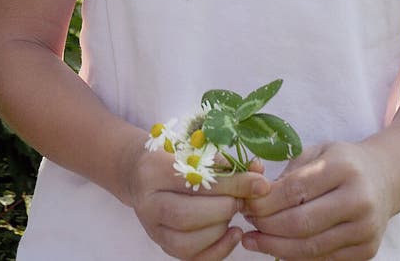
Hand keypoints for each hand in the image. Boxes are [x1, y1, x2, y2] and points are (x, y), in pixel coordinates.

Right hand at [128, 143, 270, 259]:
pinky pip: (192, 258)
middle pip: (188, 215)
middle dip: (224, 208)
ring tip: (233, 212)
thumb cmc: (172, 157)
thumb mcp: (193, 149)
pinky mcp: (162, 245)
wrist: (140, 173)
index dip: (231, 183)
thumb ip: (224, 162)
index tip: (259, 183)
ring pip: (187, 241)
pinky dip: (218, 249)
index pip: (194, 180)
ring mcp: (153, 228)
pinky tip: (233, 233)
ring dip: (220, 229)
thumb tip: (258, 172)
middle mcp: (148, 203)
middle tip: (242, 200)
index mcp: (153, 170)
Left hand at [240, 142, 393, 259]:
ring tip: (254, 240)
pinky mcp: (366, 251)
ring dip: (276, 246)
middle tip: (247, 224)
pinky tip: (278, 248)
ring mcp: (365, 229)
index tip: (246, 203)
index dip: (266, 202)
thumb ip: (289, 172)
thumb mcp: (318, 152)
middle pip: (301, 223)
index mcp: (343, 168)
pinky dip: (296, 256)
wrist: (385, 179)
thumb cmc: (343, 162)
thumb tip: (255, 193)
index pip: (296, 190)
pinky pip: (323, 259)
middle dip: (267, 227)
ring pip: (311, 247)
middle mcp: (358, 199)